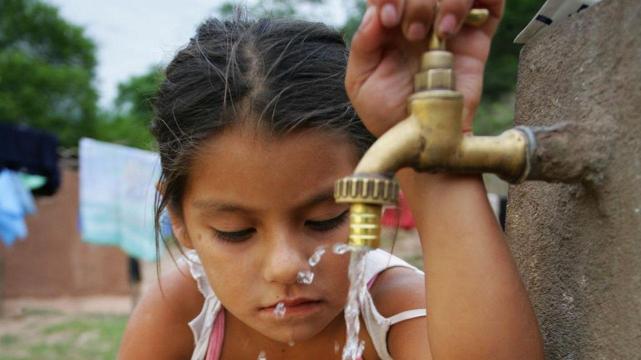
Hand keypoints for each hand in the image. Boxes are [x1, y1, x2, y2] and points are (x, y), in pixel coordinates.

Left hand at [346, 0, 504, 136]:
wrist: (420, 137)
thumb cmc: (386, 110)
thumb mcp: (360, 81)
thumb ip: (363, 44)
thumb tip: (376, 13)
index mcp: (389, 21)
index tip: (389, 18)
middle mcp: (419, 17)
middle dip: (417, 2)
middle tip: (412, 33)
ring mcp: (450, 24)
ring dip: (448, 0)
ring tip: (441, 32)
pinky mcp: (477, 36)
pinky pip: (492, 1)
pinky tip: (458, 25)